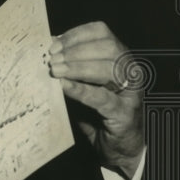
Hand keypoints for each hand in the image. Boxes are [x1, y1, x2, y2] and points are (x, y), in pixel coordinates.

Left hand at [49, 21, 144, 178]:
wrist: (115, 146)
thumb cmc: (96, 111)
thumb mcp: (81, 82)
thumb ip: (69, 65)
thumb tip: (47, 48)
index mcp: (119, 56)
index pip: (101, 32)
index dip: (75, 35)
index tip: (54, 44)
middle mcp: (130, 69)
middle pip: (107, 47)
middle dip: (76, 51)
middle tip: (52, 60)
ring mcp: (131, 91)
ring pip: (109, 68)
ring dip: (78, 68)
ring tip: (56, 72)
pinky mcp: (125, 113)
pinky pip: (103, 97)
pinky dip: (82, 90)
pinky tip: (65, 86)